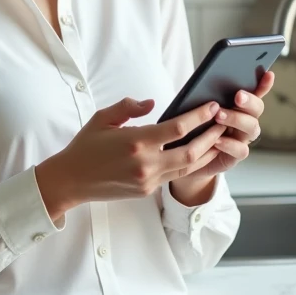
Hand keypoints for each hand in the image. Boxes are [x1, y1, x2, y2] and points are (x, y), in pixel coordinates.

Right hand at [35, 97, 229, 217]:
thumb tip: (153, 103)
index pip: (177, 128)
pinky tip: (198, 154)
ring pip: (187, 167)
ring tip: (219, 138)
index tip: (212, 106)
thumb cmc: (85, 146)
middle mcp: (146, 163)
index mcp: (136, 142)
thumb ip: (129, 107)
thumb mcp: (103, 118)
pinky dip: (189, 164)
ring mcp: (148, 180)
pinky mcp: (146, 191)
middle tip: (224, 122)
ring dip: (206, 153)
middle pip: (191, 151)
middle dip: (211, 136)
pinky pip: (173, 176)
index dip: (199, 116)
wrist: (71, 180)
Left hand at [172, 70, 273, 184]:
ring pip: (252, 128)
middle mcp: (246, 120)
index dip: (264, 84)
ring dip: (237, 120)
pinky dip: (230, 144)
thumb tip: (205, 80)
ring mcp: (242, 138)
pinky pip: (241, 150)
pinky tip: (217, 140)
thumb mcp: (198, 106)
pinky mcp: (235, 155)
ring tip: (219, 116)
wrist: (187, 153)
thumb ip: (207, 96)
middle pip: (257, 109)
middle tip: (237, 96)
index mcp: (239, 106)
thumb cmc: (194, 124)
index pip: (256, 92)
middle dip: (249, 101)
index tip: (268, 74)